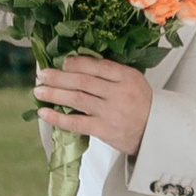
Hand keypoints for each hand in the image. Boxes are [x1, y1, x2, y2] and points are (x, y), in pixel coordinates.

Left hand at [34, 55, 153, 156]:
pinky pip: (76, 123)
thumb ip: (111, 73)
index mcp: (127, 76)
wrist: (157, 133)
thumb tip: (77, 65)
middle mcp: (119, 93)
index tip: (63, 62)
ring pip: (77, 99)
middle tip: (42, 75)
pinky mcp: (105, 130)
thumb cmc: (142, 105)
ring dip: (54, 93)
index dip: (76, 63)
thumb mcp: (133, 81)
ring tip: (39, 91)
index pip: (97, 66)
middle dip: (58, 77)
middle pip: (82, 81)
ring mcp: (111, 112)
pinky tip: (45, 113)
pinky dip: (58, 117)